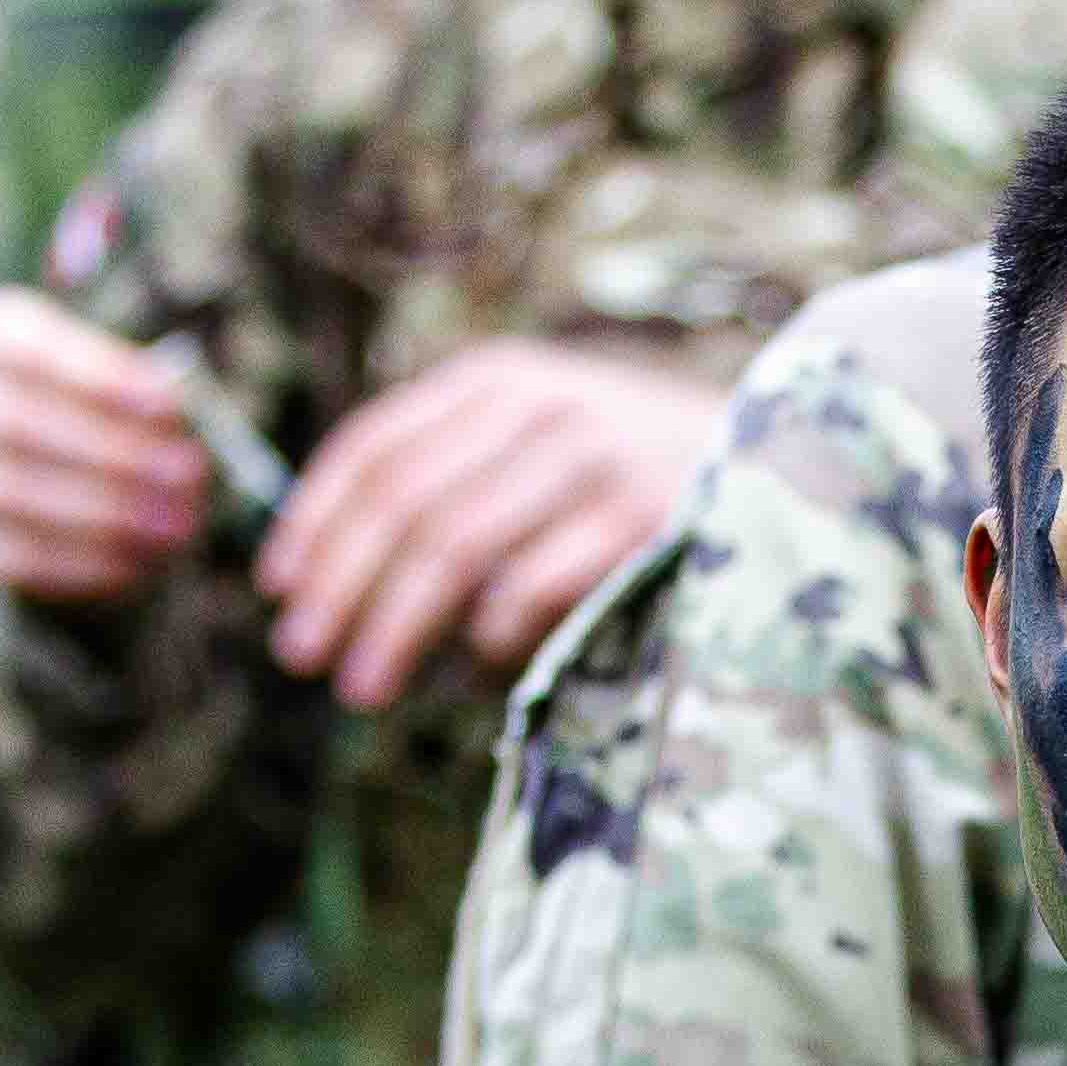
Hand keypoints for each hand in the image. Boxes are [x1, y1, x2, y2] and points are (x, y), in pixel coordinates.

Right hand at [0, 285, 208, 602]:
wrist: (63, 477)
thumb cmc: (103, 409)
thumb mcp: (123, 375)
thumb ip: (140, 382)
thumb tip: (166, 407)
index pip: (27, 349)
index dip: (99, 378)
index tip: (167, 407)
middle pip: (17, 424)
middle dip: (113, 454)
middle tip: (185, 475)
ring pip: (11, 495)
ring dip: (105, 513)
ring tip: (176, 526)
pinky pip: (13, 559)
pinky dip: (84, 563)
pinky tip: (139, 561)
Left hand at [255, 339, 720, 707]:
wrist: (790, 457)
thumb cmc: (636, 472)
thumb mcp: (541, 441)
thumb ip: (456, 477)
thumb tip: (334, 572)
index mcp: (497, 381)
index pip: (374, 447)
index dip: (313, 522)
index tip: (276, 589)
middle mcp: (539, 405)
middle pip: (403, 504)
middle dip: (339, 589)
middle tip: (299, 658)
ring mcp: (593, 457)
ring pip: (454, 547)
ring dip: (394, 625)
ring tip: (358, 685)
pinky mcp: (642, 517)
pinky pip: (534, 583)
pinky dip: (492, 631)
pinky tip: (475, 662)